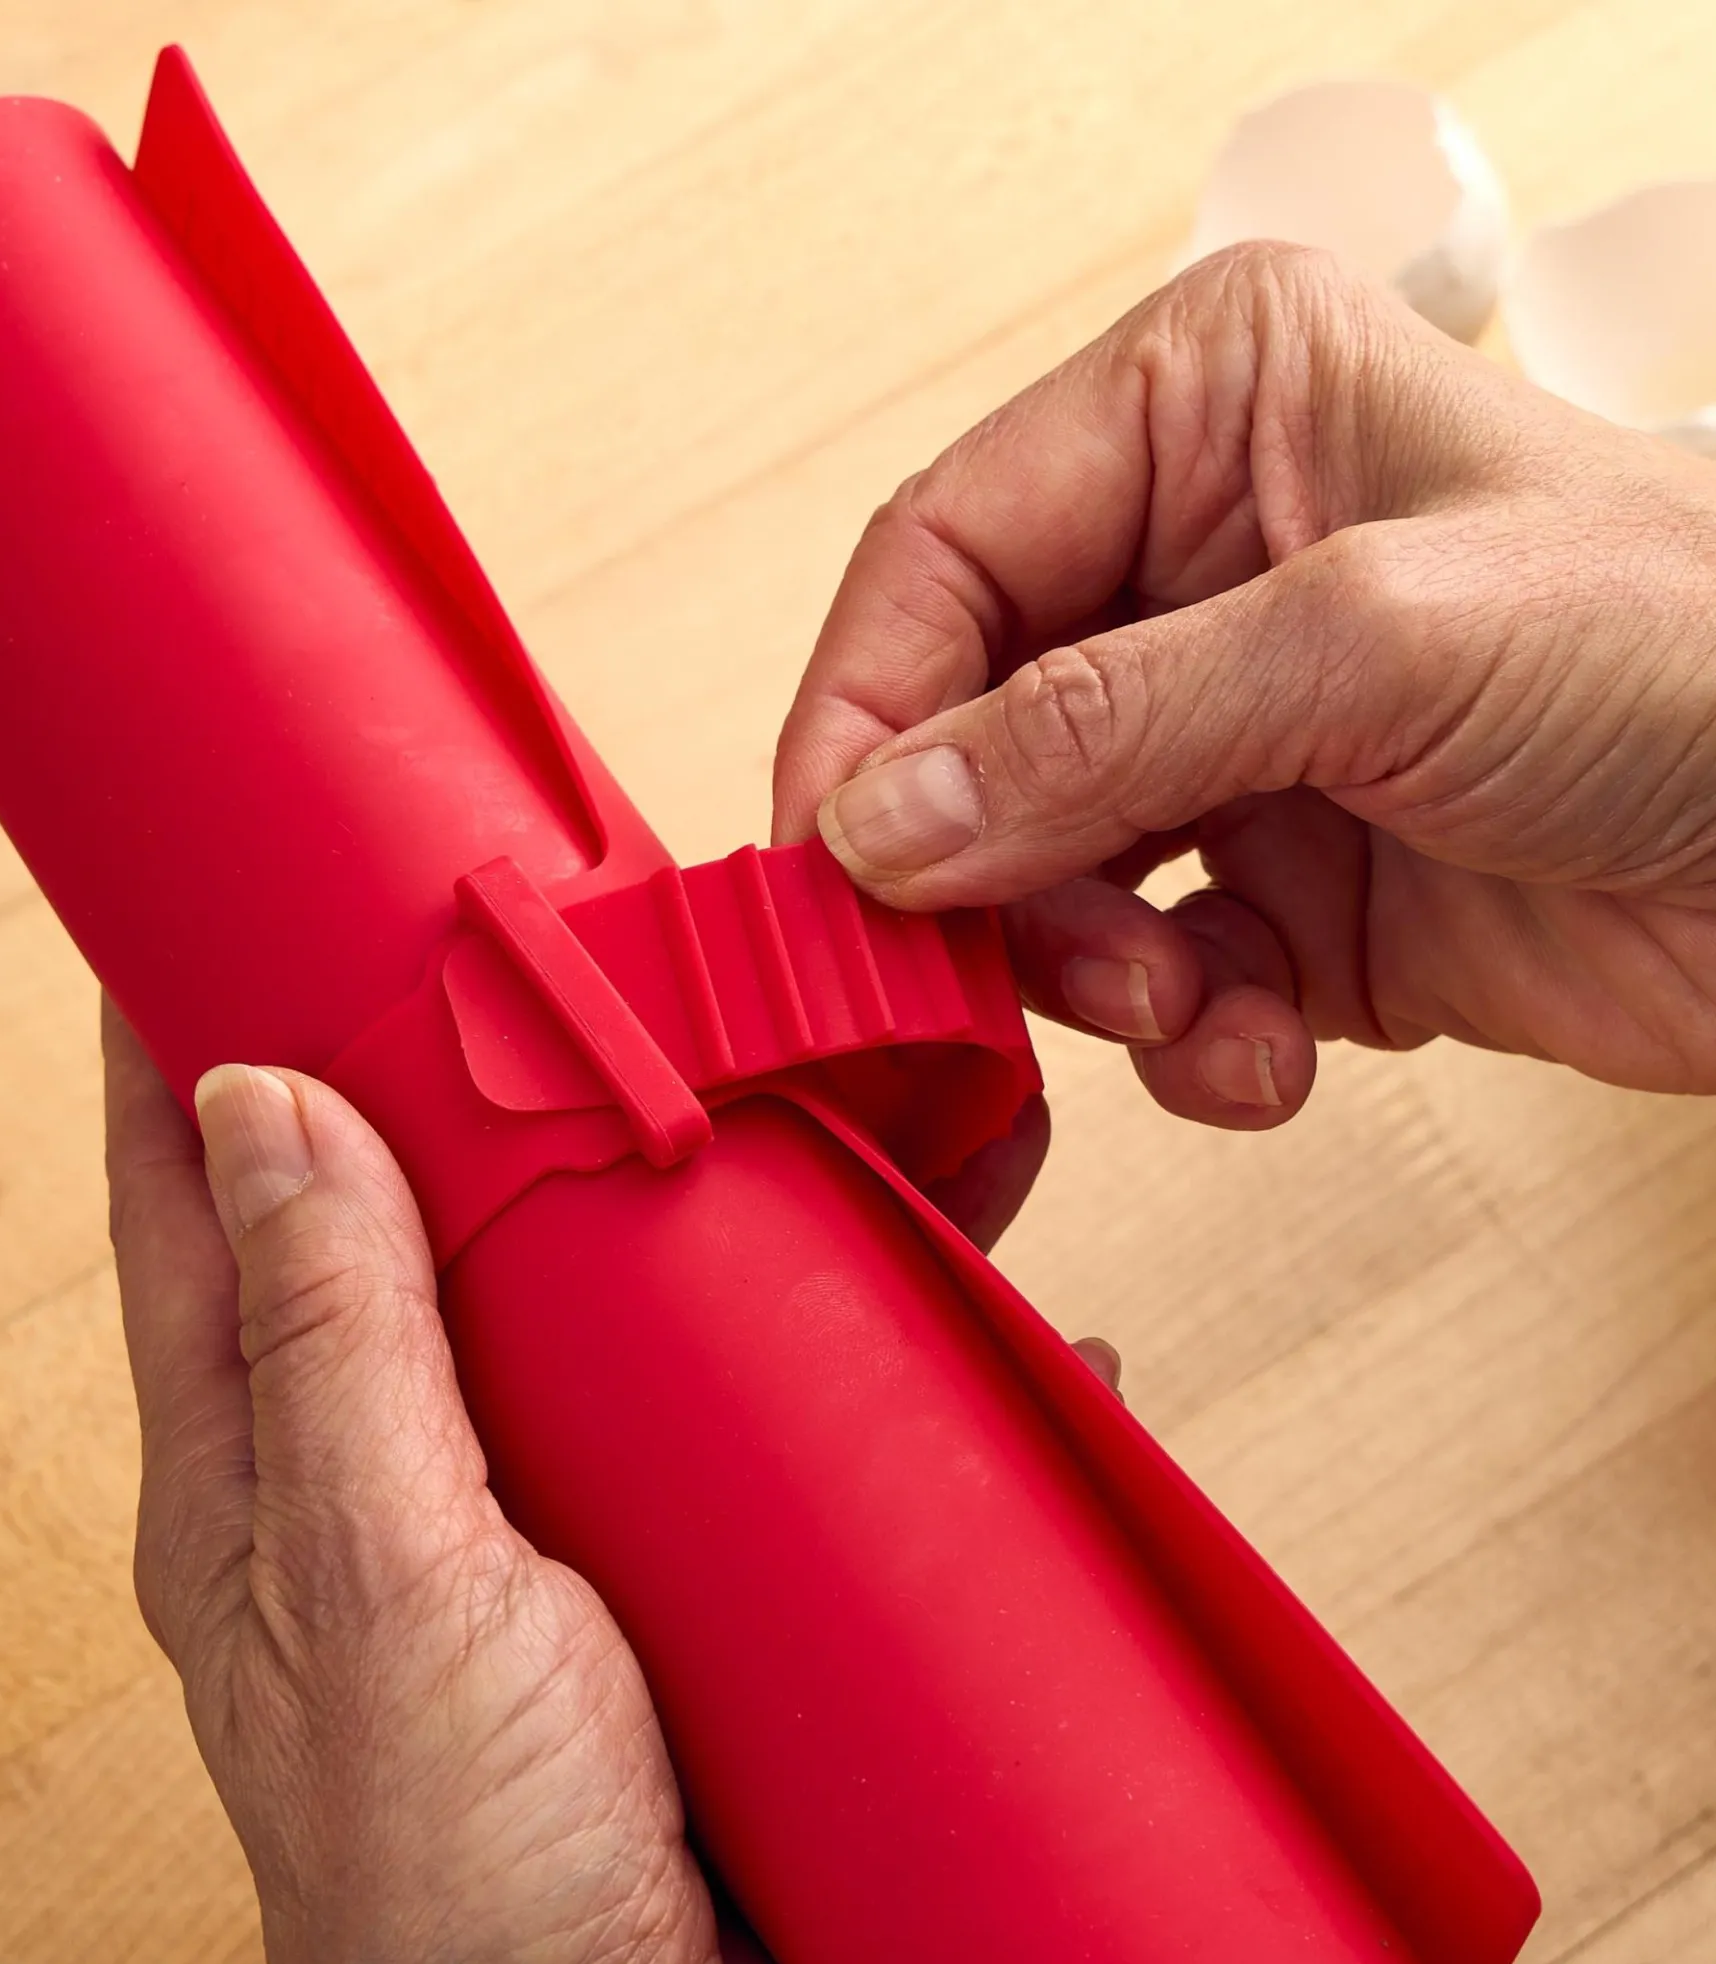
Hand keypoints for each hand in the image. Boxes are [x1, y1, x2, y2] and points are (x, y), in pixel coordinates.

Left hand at [106, 1007, 1120, 1963]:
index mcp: (279, 1483)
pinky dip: (873, 1365)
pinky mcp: (727, 1614)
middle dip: (512, 1081)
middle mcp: (421, 1494)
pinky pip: (794, 1444)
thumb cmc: (461, 1932)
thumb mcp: (384, 1601)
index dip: (218, 1023)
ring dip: (722, 1205)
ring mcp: (583, 1550)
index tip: (276, 868)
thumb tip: (254, 1099)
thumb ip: (336, 1353)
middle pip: (446, 1226)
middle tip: (605, 936)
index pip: (212, 1202)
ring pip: (640, 1317)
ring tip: (824, 1078)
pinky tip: (969, 1304)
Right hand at [775, 242, 1715, 1125]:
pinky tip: (1272, 1048)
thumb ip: (1102, 726)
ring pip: (1039, 876)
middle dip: (985, 872)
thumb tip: (880, 821)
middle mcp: (1202, 568)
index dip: (866, 714)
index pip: (945, 556)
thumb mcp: (1374, 643)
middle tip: (990, 971)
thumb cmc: (1699, 656)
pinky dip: (1189, 1042)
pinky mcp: (1284, 893)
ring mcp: (1238, 742)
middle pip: (968, 731)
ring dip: (1088, 971)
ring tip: (1182, 1004)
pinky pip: (1148, 982)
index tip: (834, 864)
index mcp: (1211, 414)